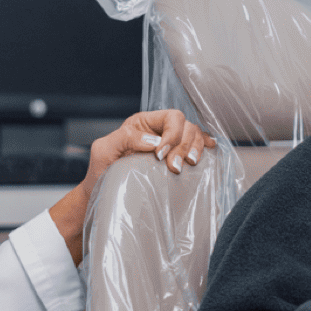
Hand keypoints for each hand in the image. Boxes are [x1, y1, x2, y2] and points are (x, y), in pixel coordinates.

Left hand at [83, 109, 213, 187]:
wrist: (103, 193)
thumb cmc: (100, 172)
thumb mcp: (104, 150)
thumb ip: (125, 138)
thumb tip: (154, 141)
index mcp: (143, 124)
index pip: (171, 117)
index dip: (172, 134)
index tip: (160, 156)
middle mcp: (159, 131)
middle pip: (186, 126)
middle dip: (183, 145)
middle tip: (175, 167)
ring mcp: (170, 145)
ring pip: (195, 136)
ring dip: (195, 149)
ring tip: (189, 164)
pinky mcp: (175, 159)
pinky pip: (197, 147)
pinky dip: (205, 147)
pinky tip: (209, 151)